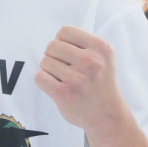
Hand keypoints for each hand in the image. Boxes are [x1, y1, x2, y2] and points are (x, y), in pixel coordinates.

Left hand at [35, 26, 146, 145]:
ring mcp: (77, 78)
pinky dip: (44, 81)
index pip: (65, 31)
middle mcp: (91, 61)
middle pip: (52, 45)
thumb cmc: (100, 82)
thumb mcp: (102, 56)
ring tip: (65, 79)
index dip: (62, 41)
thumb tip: (56, 38)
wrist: (107, 115)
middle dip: (54, 56)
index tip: (69, 53)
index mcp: (101, 47)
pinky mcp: (64, 93)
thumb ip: (82, 43)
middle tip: (66, 68)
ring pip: (44, 61)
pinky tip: (57, 86)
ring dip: (50, 70)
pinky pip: (39, 77)